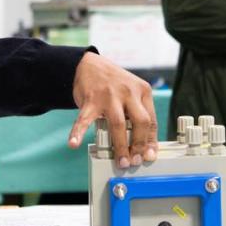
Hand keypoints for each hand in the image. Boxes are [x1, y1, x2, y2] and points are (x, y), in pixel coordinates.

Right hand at [67, 52, 157, 167]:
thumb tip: (144, 145)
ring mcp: (109, 95)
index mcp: (142, 91)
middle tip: (136, 161)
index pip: (151, 120)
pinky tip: (74, 143)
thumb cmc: (113, 83)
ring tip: (121, 161)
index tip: (149, 156)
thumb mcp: (132, 93)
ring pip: (118, 124)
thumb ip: (138, 114)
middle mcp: (128, 92)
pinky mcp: (90, 99)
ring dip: (120, 146)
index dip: (150, 141)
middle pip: (140, 121)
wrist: (89, 64)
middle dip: (139, 145)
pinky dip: (78, 132)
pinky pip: (84, 119)